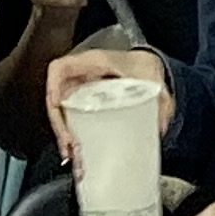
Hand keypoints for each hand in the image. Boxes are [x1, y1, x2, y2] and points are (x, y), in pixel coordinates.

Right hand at [42, 43, 173, 159]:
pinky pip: (69, 118)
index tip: (56, 104)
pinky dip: (70, 135)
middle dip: (59, 123)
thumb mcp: (153, 79)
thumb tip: (159, 125)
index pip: (61, 68)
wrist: (146, 67)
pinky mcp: (82, 103)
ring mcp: (80, 89)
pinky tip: (76, 151)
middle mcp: (81, 75)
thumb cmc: (143, 66)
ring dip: (63, 133)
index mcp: (93, 62)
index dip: (53, 86)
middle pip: (56, 96)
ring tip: (72, 153)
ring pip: (60, 111)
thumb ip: (161, 101)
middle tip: (70, 143)